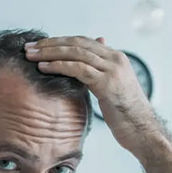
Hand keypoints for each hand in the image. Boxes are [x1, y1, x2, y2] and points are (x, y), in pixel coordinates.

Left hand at [24, 35, 158, 152]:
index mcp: (115, 57)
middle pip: (76, 43)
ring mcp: (112, 69)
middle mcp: (115, 58)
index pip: (82, 41)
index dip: (59, 41)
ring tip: (30, 55)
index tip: (39, 45)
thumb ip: (98, 75)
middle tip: (29, 46)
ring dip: (49, 52)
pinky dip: (58, 66)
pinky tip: (42, 68)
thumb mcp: (111, 89)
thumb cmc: (125, 115)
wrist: (143, 131)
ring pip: (75, 52)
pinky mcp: (107, 83)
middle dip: (50, 43)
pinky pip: (78, 69)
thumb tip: (82, 68)